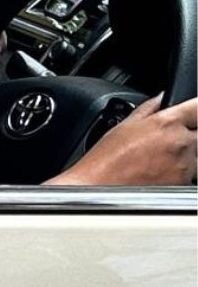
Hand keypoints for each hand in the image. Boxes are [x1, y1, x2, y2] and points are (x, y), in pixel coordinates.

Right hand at [48, 95, 197, 185]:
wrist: (99, 187)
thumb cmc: (107, 158)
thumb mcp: (125, 124)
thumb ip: (149, 108)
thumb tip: (161, 99)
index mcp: (167, 123)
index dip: (194, 109)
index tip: (190, 113)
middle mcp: (182, 143)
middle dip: (189, 133)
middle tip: (167, 139)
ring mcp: (186, 166)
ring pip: (197, 155)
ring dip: (187, 154)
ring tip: (160, 159)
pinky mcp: (184, 184)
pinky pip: (191, 174)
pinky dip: (180, 171)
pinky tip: (158, 172)